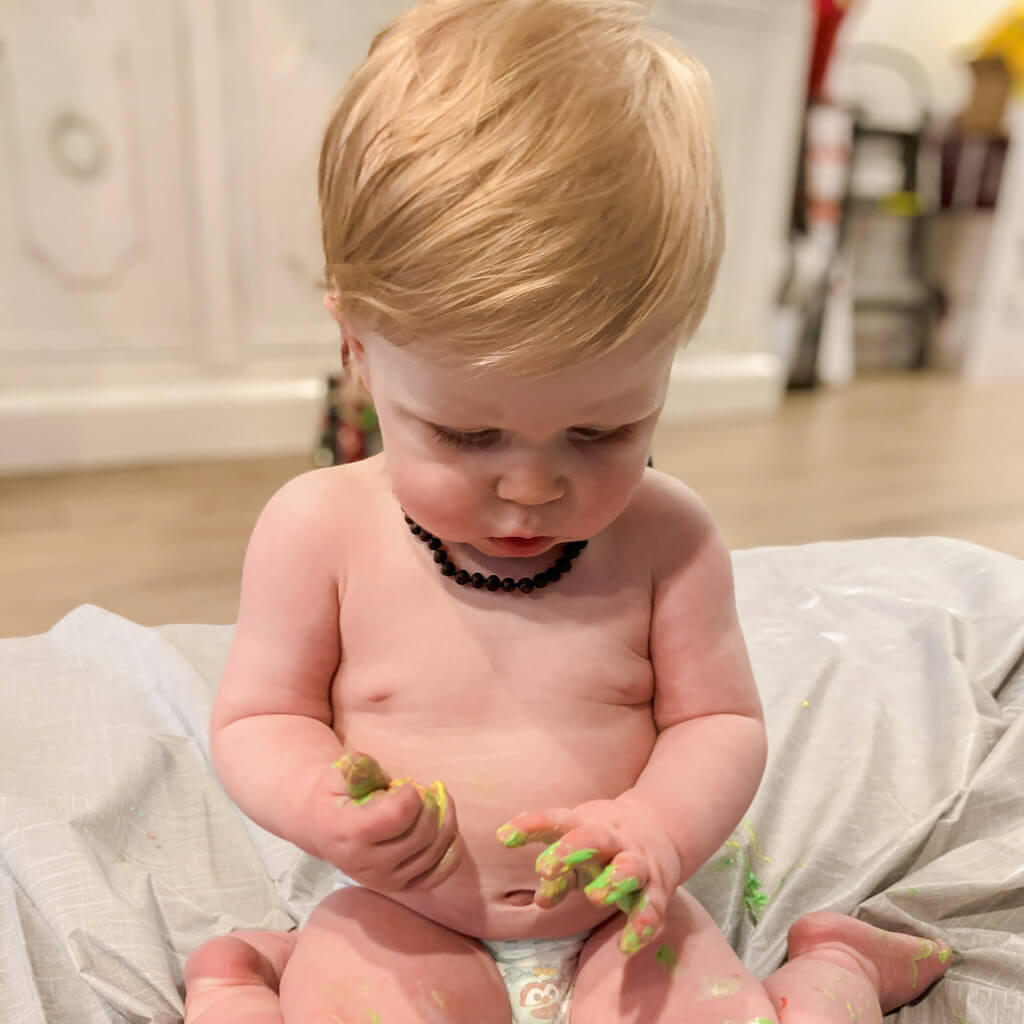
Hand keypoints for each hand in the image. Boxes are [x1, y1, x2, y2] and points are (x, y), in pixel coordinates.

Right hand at [307, 751, 460, 890]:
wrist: (322, 829)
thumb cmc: (333, 796)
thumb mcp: (336, 773)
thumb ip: (357, 768)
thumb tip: (373, 768)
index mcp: (347, 833)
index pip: (397, 815)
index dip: (411, 793)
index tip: (406, 784)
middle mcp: (366, 864)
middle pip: (421, 834)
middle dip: (432, 804)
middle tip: (427, 789)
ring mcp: (384, 881)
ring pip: (433, 853)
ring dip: (446, 821)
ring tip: (439, 800)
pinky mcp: (399, 888)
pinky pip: (437, 875)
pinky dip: (450, 851)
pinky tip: (447, 828)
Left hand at [496, 799, 680, 953]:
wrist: (661, 826)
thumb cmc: (605, 843)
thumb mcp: (579, 850)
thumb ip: (559, 874)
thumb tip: (540, 900)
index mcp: (587, 824)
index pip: (556, 820)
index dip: (530, 826)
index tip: (503, 837)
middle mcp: (613, 839)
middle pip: (593, 837)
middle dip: (571, 850)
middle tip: (545, 868)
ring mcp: (638, 861)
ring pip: (629, 867)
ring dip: (613, 879)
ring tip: (594, 897)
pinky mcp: (659, 886)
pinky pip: (652, 906)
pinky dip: (642, 924)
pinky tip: (626, 946)